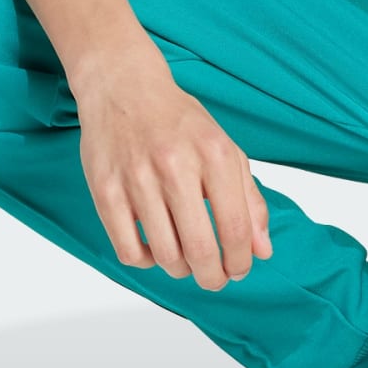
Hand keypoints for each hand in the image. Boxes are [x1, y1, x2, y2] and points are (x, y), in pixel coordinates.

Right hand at [72, 53, 272, 289]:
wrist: (124, 87)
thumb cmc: (179, 122)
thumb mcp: (225, 150)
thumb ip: (249, 201)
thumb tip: (262, 251)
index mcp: (214, 154)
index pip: (235, 229)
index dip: (240, 262)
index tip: (238, 270)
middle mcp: (176, 166)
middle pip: (200, 250)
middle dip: (212, 277)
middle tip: (213, 279)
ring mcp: (137, 179)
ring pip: (164, 256)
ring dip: (180, 270)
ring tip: (185, 260)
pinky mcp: (105, 190)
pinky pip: (128, 250)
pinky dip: (145, 261)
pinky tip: (154, 248)